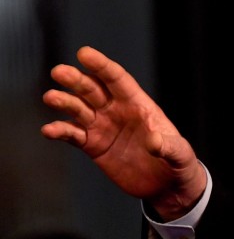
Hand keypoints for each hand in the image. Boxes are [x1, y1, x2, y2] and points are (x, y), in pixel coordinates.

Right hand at [41, 46, 206, 219]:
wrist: (166, 185)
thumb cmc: (177, 162)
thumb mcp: (179, 154)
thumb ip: (168, 147)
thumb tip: (154, 142)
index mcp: (139, 104)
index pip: (118, 79)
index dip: (101, 66)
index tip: (84, 53)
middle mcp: (118, 111)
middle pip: (94, 90)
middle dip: (77, 80)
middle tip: (59, 71)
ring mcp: (104, 127)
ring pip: (79, 109)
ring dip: (65, 102)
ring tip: (50, 97)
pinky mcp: (93, 146)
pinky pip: (73, 135)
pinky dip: (60, 131)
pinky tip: (49, 130)